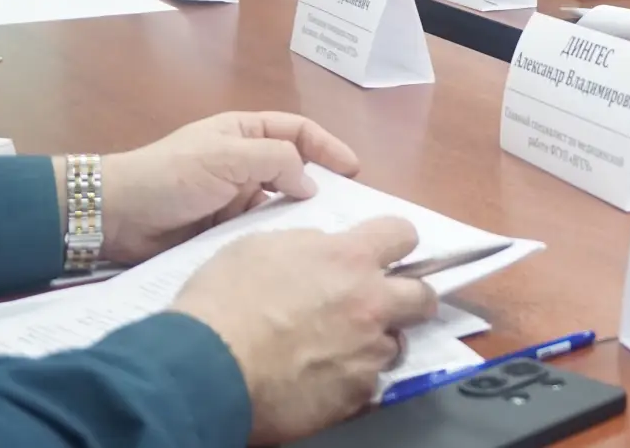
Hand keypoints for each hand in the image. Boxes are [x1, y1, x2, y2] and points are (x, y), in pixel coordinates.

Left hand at [98, 111, 361, 264]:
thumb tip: (310, 185)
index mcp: (244, 134)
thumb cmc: (170, 175)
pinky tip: (293, 255)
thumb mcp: (226, 156)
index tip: (353, 172)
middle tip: (348, 212)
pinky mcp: (224, 231)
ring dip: (299, 218)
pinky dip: (276, 240)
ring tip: (325, 238)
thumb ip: (275, 161)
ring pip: (280, 205)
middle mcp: (244, 164)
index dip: (328, 147)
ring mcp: (234, 199)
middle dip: (321, 187)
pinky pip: (260, 232)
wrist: (116, 218)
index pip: (298, 132)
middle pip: (294, 170)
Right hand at [172, 218, 437, 443]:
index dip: (394, 241)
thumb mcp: (261, 247)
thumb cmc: (223, 300)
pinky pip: (367, 384)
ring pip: (394, 344)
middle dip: (410, 297)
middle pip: (424, 296)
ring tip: (338, 349)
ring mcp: (367, 353)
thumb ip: (306, 245)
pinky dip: (349, 380)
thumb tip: (324, 251)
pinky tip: (319, 380)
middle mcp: (371, 303)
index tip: (384, 252)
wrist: (206, 368)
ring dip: (374, 343)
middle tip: (380, 304)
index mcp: (349, 258)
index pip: (402, 234)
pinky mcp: (355, 395)